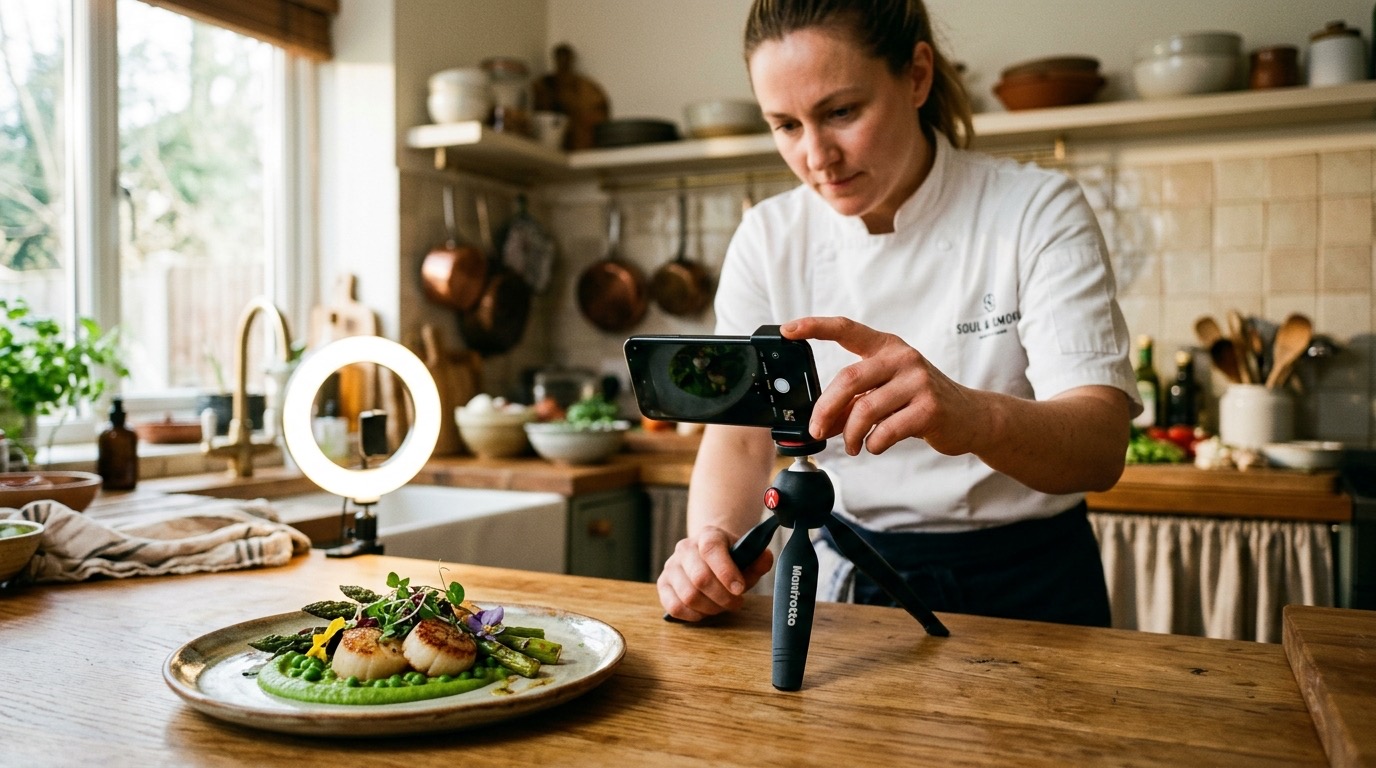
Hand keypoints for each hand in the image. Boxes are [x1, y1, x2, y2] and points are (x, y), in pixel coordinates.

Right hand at [657, 526, 773, 620]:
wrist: (708, 555)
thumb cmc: (730, 560)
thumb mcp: (747, 557)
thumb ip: (758, 559)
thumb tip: (765, 558)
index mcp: (708, 535)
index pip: (712, 549)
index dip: (726, 572)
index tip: (739, 589)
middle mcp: (685, 548)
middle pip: (700, 578)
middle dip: (722, 597)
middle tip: (736, 602)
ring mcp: (671, 566)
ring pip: (688, 595)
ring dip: (710, 607)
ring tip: (721, 606)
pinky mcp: (663, 584)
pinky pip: (675, 606)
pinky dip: (693, 615)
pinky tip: (705, 610)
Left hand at [782, 316, 983, 456]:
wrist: (970, 416)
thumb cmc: (920, 401)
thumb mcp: (886, 392)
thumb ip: (855, 401)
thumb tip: (820, 423)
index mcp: (887, 347)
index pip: (846, 329)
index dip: (814, 327)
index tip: (787, 330)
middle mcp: (902, 358)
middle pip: (848, 379)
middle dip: (825, 409)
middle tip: (816, 430)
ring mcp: (918, 381)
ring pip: (865, 410)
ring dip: (849, 435)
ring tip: (851, 446)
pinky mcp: (929, 408)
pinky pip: (886, 430)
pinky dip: (873, 444)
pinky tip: (874, 446)